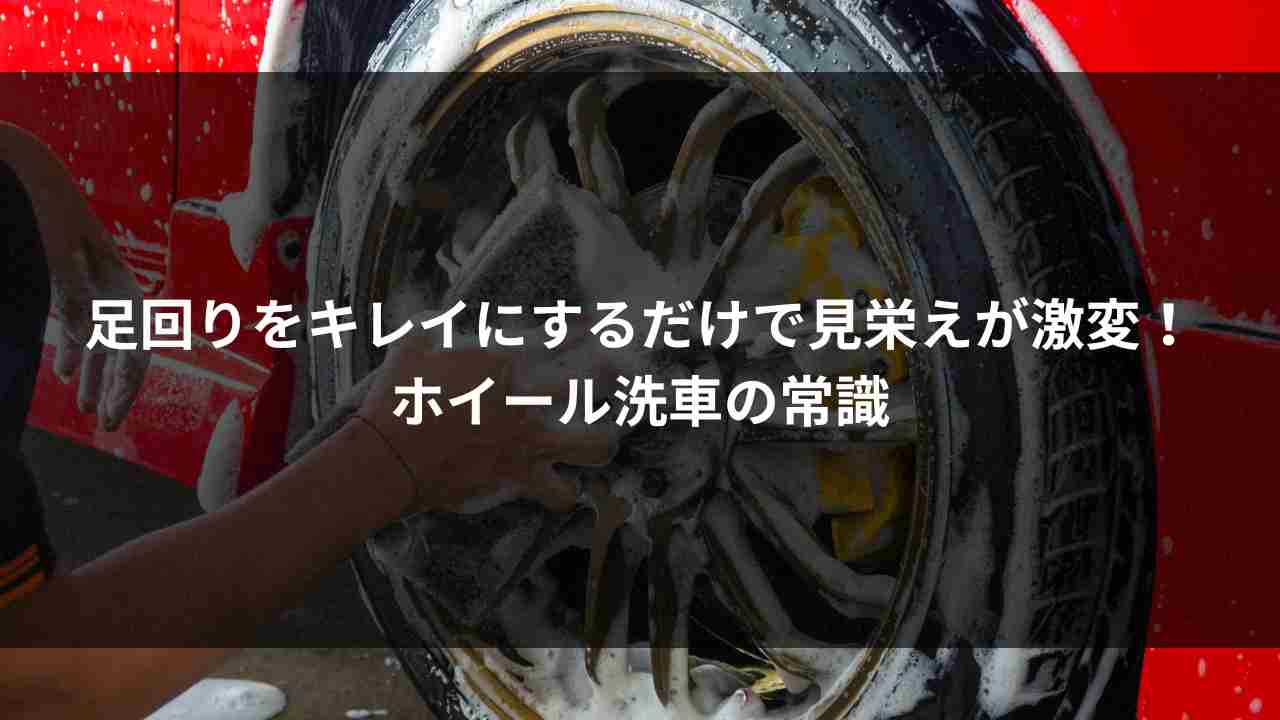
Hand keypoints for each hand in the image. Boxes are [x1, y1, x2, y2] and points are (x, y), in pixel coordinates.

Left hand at [45, 209, 149, 431]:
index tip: (111, 413)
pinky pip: (82, 330)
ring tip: (88, 410)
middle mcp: (114, 294)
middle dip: (115, 388)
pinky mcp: (72, 290)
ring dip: (96, 377)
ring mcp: (94, 292)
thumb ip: (70, 292)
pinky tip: (65, 375)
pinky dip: (77, 353)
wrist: (32, 174)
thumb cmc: (49, 208)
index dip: (127, 384)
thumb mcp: (58, 250)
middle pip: (123, 351)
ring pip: (103, 344)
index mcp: (122, 286)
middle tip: (106, 423)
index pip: (136, 346)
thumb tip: (82, 335)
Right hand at [356, 330, 620, 514]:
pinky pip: (560, 494)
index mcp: (503, 358)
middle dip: (609, 375)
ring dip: (603, 440)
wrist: (388, 456)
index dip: (580, 331)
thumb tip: (448, 319)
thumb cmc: (397, 396)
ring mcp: (528, 441)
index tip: (596, 326)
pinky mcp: (520, 478)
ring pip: (594, 443)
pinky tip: (566, 488)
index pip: (556, 337)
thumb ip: (440, 323)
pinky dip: (565, 493)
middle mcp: (525, 398)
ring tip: (603, 438)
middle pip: (592, 381)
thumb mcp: (415, 340)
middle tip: (615, 376)